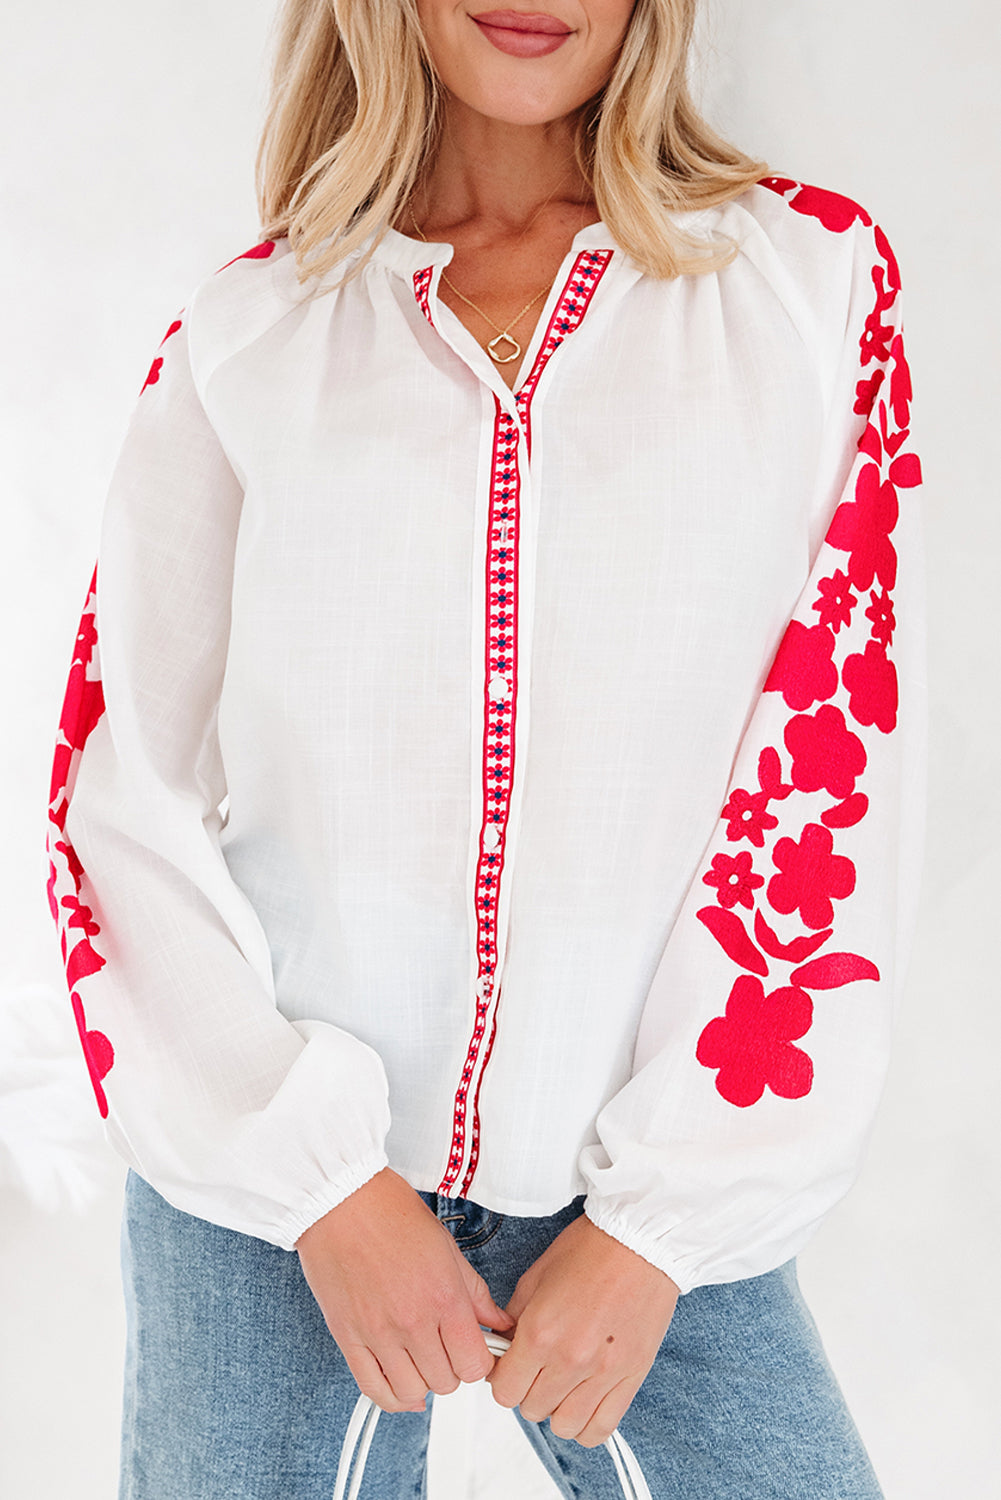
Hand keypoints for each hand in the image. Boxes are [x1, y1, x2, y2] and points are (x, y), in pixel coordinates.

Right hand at [295, 1167, 513, 1412]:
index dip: (480, 1362)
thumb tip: (499, 1322)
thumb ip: (476, 1293)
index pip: (475, 1365)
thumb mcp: (447, 1247)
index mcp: (444, 1297)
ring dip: (422, 1381)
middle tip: (447, 1347)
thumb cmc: (391, 1213)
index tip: (476, 1351)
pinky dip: (391, 1396)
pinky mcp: (349, 1337)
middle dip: (452, 1368)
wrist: (341, 1200)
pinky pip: (373, 1388)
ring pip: (412, 1391)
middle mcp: (413, 1321)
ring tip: (422, 1358)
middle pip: (446, 1381)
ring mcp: (379, 1333)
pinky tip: (401, 1385)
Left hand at [487, 1213, 678, 1446]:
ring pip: (564, 1426)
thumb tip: (505, 1347)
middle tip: (536, 1368)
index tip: (509, 1367)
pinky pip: (601, 1428)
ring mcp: (602, 1373)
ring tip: (561, 1384)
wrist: (641, 1241)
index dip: (502, 1379)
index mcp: (540, 1331)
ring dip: (556, 1409)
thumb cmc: (591, 1249)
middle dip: (527, 1390)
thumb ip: (515, 1318)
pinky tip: (583, 1402)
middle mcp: (569, 1359)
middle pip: (531, 1409)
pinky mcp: (631, 1378)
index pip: (504, 1390)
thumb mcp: (537, 1276)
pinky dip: (587, 1426)